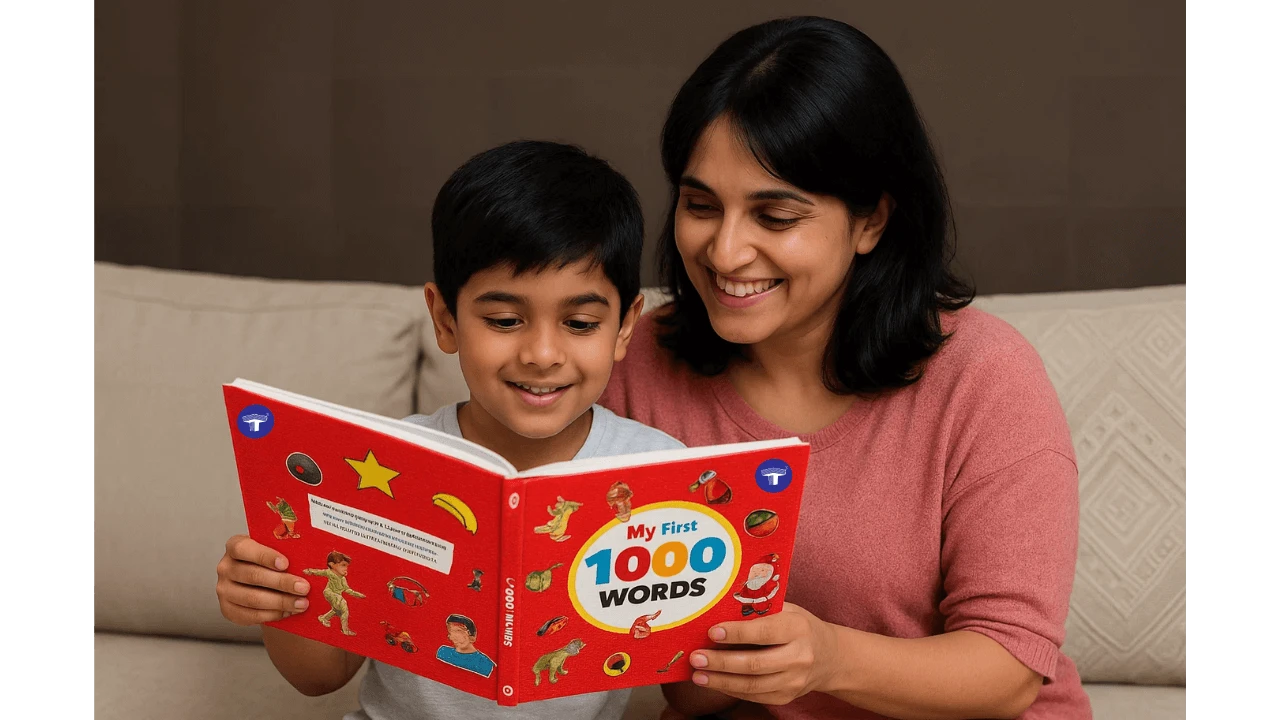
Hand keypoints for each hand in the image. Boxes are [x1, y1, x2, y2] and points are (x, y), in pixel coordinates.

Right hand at [216, 534, 310, 624]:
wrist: (260, 582)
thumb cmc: (271, 561)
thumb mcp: (275, 549)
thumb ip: (286, 550)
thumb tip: (311, 557)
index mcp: (235, 546)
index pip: (244, 548)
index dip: (265, 556)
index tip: (286, 564)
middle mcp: (225, 567)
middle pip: (253, 576)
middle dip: (282, 582)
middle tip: (304, 587)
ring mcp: (224, 590)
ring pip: (253, 598)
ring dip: (281, 602)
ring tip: (302, 603)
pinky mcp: (228, 610)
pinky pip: (251, 615)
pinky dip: (273, 614)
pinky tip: (289, 611)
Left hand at [689, 602, 839, 705]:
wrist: (830, 657)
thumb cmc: (799, 627)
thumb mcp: (787, 610)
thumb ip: (759, 610)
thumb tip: (719, 611)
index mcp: (798, 628)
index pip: (764, 632)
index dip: (737, 633)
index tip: (712, 632)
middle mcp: (799, 656)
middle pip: (755, 664)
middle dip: (721, 662)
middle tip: (697, 658)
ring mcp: (794, 680)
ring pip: (752, 685)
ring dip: (721, 681)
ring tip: (698, 674)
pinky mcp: (787, 696)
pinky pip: (755, 696)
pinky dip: (731, 690)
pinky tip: (714, 682)